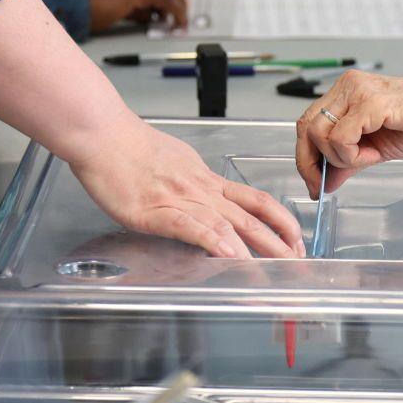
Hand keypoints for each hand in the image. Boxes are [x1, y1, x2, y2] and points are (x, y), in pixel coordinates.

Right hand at [70, 112, 305, 258]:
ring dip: (257, 249)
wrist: (102, 134)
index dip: (281, 220)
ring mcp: (181, 200)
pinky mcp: (156, 211)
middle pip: (252, 217)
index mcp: (207, 180)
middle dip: (280, 241)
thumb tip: (206, 195)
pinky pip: (192, 228)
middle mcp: (201, 190)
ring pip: (230, 225)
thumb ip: (194, 181)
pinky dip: (215, 243)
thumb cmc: (130, 146)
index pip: (255, 200)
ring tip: (276, 268)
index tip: (296, 237)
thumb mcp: (176, 160)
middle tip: (299, 261)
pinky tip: (231, 257)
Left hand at [295, 63, 402, 195]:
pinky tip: (375, 154)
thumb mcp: (375, 148)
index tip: (314, 184)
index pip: (307, 124)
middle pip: (306, 128)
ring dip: (340, 157)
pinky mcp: (372, 102)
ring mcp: (357, 92)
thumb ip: (347, 161)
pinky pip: (342, 138)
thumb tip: (324, 183)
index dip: (305, 157)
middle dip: (311, 163)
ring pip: (321, 133)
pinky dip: (353, 154)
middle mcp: (346, 87)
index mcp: (344, 93)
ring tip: (369, 157)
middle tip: (326, 184)